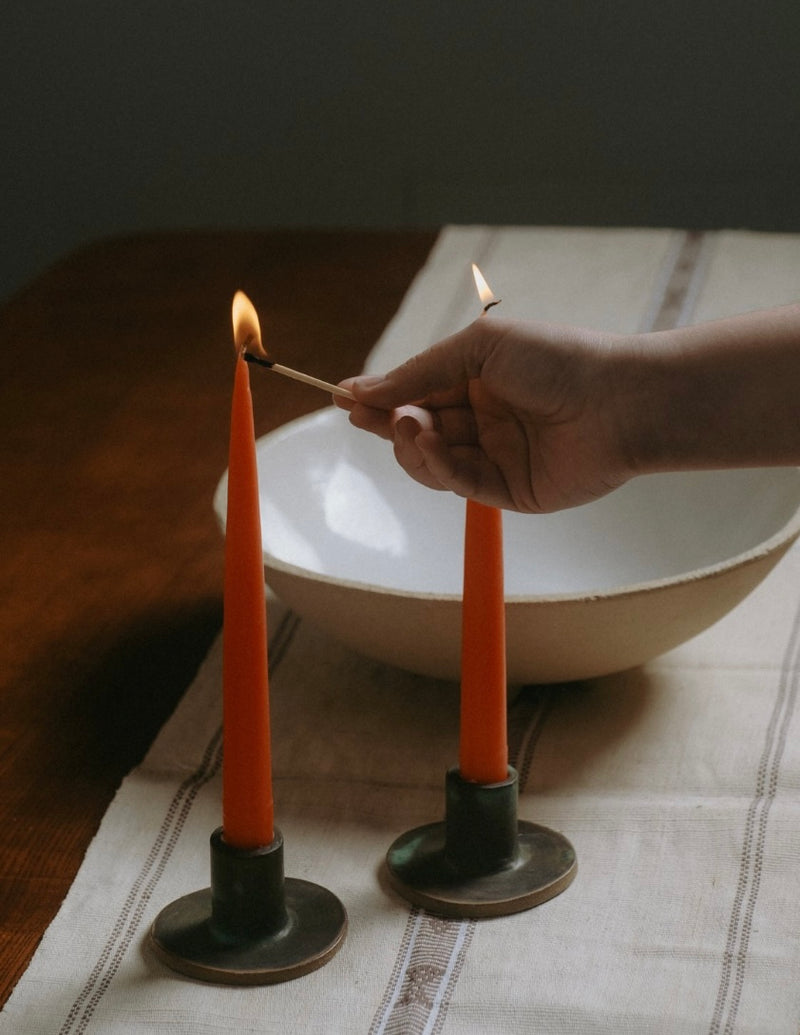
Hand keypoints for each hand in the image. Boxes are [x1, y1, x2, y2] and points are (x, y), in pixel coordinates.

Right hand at [336, 316, 637, 512]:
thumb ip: (419, 371)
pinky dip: (439, 466)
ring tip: (411, 425)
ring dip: (411, 445)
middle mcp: (484, 420)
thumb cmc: (556, 360)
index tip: (342, 398)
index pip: (417, 394)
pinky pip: (460, 484)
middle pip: (416, 431)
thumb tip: (361, 389)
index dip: (380, 398)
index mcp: (479, 381)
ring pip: (431, 462)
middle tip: (368, 416)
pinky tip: (430, 443)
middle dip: (389, 424)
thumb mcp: (478, 348)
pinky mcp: (509, 492)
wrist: (617, 401)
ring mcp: (495, 457)